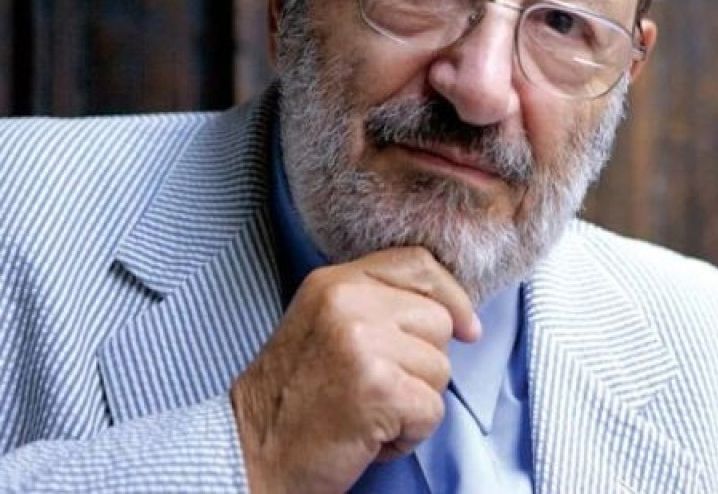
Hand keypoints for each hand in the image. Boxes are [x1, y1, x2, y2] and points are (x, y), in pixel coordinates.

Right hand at [230, 247, 480, 493]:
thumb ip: (378, 305)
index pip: (418, 263)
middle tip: (377, 388)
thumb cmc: (294, 399)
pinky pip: (432, 410)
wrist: (251, 453)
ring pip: (441, 369)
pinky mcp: (378, 388)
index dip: (451, 295)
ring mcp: (364, 342)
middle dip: (422, 364)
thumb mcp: (326, 325)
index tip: (467, 328)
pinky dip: (408, 435)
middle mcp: (348, 302)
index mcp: (335, 281)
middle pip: (438, 321)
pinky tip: (370, 436)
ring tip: (369, 411)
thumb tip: (457, 314)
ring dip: (414, 403)